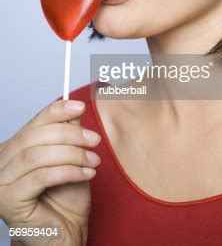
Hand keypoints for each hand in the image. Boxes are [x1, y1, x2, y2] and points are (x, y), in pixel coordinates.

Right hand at [0, 99, 101, 244]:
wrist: (63, 233)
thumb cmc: (64, 197)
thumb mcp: (70, 158)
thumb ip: (68, 134)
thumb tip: (74, 109)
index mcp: (12, 148)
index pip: (34, 122)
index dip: (58, 111)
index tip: (81, 106)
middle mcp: (1, 162)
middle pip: (35, 137)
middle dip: (70, 135)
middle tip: (94, 140)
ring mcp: (1, 182)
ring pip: (37, 156)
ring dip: (72, 154)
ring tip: (93, 161)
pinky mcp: (8, 201)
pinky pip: (40, 177)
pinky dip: (67, 171)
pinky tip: (86, 174)